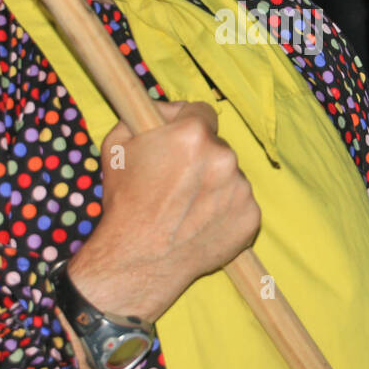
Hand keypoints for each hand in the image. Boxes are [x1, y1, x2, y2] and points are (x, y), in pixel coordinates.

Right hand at [67, 101, 260, 325]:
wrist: (138, 259)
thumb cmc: (125, 203)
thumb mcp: (117, 146)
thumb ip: (140, 116)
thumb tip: (162, 108)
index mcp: (193, 133)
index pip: (201, 112)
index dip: (187, 125)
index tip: (179, 142)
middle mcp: (224, 156)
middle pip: (217, 146)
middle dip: (200, 159)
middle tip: (177, 183)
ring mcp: (242, 189)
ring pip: (230, 176)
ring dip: (214, 186)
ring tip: (186, 209)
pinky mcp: (251, 218)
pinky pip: (240, 205)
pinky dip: (225, 212)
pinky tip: (200, 224)